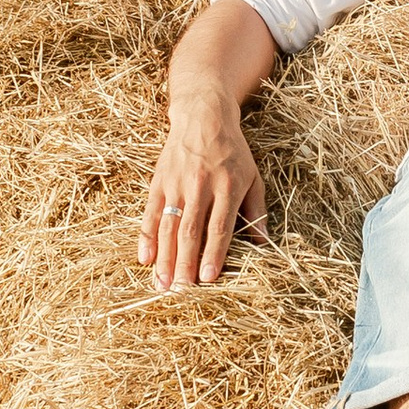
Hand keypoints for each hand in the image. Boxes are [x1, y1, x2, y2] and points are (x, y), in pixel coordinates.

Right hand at [138, 84, 268, 290]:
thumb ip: (256, 209)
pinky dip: (147, 237)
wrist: (203, 117)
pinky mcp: (159, 182)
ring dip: (164, 257)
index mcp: (228, 187)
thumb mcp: (253, 176)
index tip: (209, 278)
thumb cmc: (232, 151)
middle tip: (181, 291)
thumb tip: (263, 241)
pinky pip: (151, 213)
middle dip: (185, 263)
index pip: (219, 227)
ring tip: (162, 284)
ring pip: (168, 226)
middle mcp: (200, 187)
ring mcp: (177, 185)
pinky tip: (145, 259)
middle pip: (190, 231)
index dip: (214, 253)